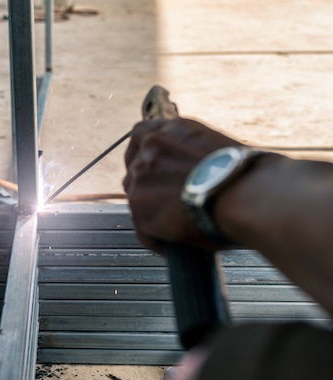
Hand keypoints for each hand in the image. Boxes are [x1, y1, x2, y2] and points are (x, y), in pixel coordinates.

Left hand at [123, 118, 240, 251]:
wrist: (247, 194)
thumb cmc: (249, 177)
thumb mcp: (219, 148)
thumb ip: (194, 155)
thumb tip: (198, 173)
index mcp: (171, 130)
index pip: (141, 135)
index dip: (142, 153)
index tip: (150, 167)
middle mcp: (150, 150)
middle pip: (134, 171)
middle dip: (147, 187)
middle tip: (167, 205)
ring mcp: (141, 177)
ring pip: (136, 200)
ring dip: (152, 214)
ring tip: (176, 229)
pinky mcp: (140, 207)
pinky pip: (142, 229)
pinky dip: (156, 239)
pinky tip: (174, 245)